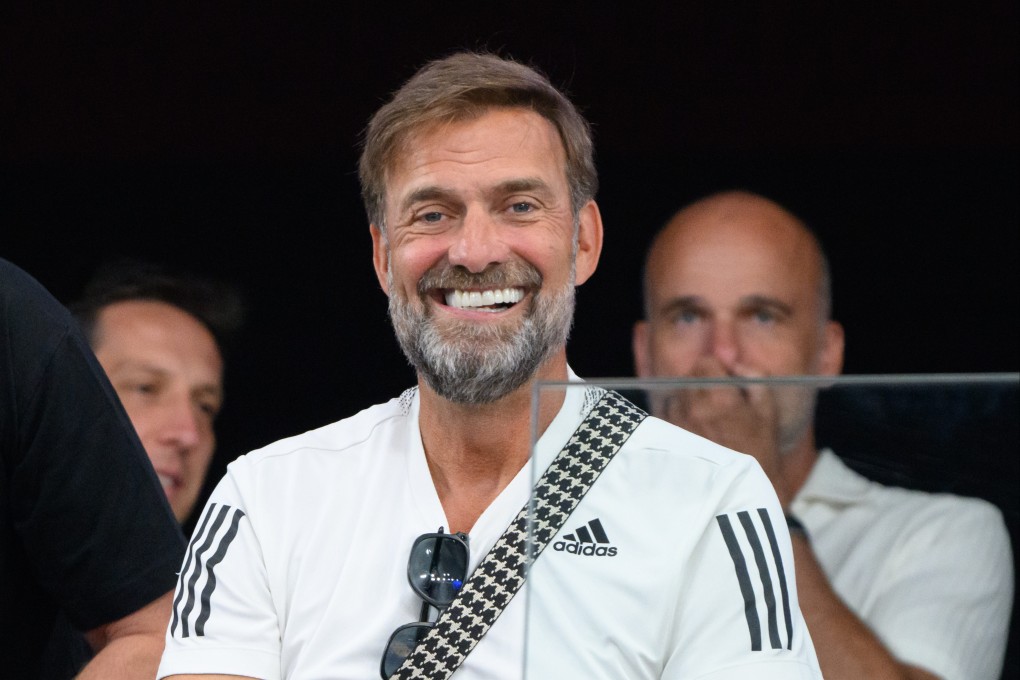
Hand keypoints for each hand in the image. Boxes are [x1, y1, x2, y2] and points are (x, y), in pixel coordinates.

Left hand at [662, 358, 791, 505]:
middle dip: (701, 385)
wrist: (743, 487)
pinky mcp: (669, 439)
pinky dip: (678, 418)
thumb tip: (732, 363)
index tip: (723, 381)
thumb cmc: (760, 448)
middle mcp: (692, 407)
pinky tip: (694, 432)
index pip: (704, 362)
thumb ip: (751, 375)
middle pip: (688, 378)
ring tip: (704, 419)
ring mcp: (677, 423)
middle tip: (716, 403)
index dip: (715, 369)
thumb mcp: (767, 408)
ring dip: (687, 401)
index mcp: (718, 396)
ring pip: (675, 396)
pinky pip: (667, 416)